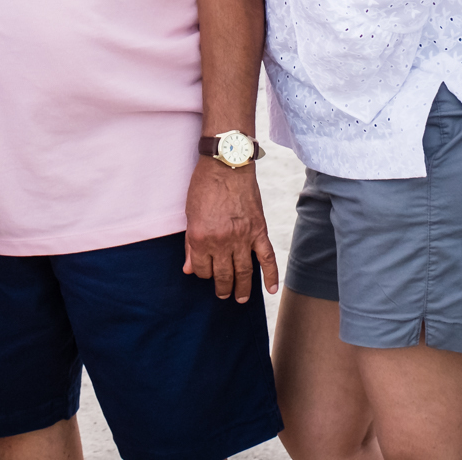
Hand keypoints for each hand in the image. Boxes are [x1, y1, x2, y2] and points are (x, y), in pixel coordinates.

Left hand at [183, 156, 277, 302]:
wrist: (227, 164)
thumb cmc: (204, 186)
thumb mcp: (190, 215)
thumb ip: (190, 244)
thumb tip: (189, 268)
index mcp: (201, 238)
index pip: (202, 269)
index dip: (202, 273)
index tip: (204, 272)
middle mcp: (222, 242)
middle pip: (222, 275)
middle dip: (221, 288)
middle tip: (223, 294)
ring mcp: (242, 237)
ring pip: (244, 272)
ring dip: (242, 289)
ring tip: (240, 298)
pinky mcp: (259, 230)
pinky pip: (267, 258)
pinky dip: (271, 275)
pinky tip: (271, 289)